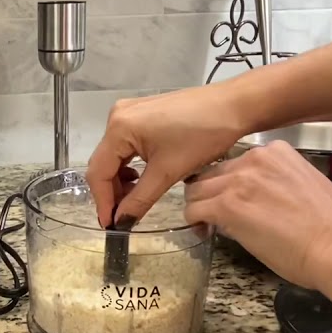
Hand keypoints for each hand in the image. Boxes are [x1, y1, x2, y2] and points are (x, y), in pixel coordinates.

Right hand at [86, 86, 245, 226]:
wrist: (233, 105)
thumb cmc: (202, 135)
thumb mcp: (168, 172)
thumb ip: (139, 200)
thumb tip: (121, 223)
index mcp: (119, 128)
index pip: (98, 172)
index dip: (102, 202)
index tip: (111, 226)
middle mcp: (116, 116)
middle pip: (104, 163)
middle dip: (112, 193)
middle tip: (124, 217)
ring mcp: (129, 112)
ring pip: (115, 155)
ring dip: (122, 181)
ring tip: (136, 200)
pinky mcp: (142, 113)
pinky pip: (126, 145)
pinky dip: (131, 165)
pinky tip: (144, 178)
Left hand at [184, 141, 331, 289]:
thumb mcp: (301, 188)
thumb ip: (273, 185)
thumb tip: (252, 200)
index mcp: (276, 152)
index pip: (235, 163)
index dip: (229, 184)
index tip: (234, 201)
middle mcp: (255, 159)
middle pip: (213, 173)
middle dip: (211, 194)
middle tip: (215, 216)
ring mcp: (239, 181)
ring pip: (197, 190)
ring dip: (201, 208)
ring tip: (208, 225)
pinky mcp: (227, 206)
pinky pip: (194, 209)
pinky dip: (195, 222)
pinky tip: (204, 232)